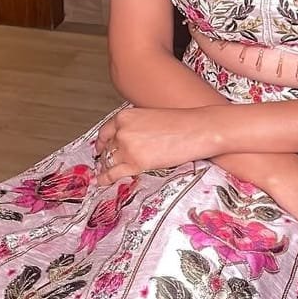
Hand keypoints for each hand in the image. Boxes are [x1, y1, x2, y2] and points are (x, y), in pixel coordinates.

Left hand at [96, 105, 220, 183]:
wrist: (198, 129)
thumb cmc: (182, 122)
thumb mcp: (152, 116)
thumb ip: (136, 126)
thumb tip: (130, 139)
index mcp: (126, 116)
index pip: (106, 131)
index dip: (101, 142)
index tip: (99, 148)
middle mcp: (123, 131)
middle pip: (107, 147)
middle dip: (105, 156)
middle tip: (103, 163)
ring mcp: (128, 147)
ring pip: (109, 161)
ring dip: (106, 167)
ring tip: (104, 173)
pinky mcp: (136, 163)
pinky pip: (114, 173)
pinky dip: (105, 178)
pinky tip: (101, 181)